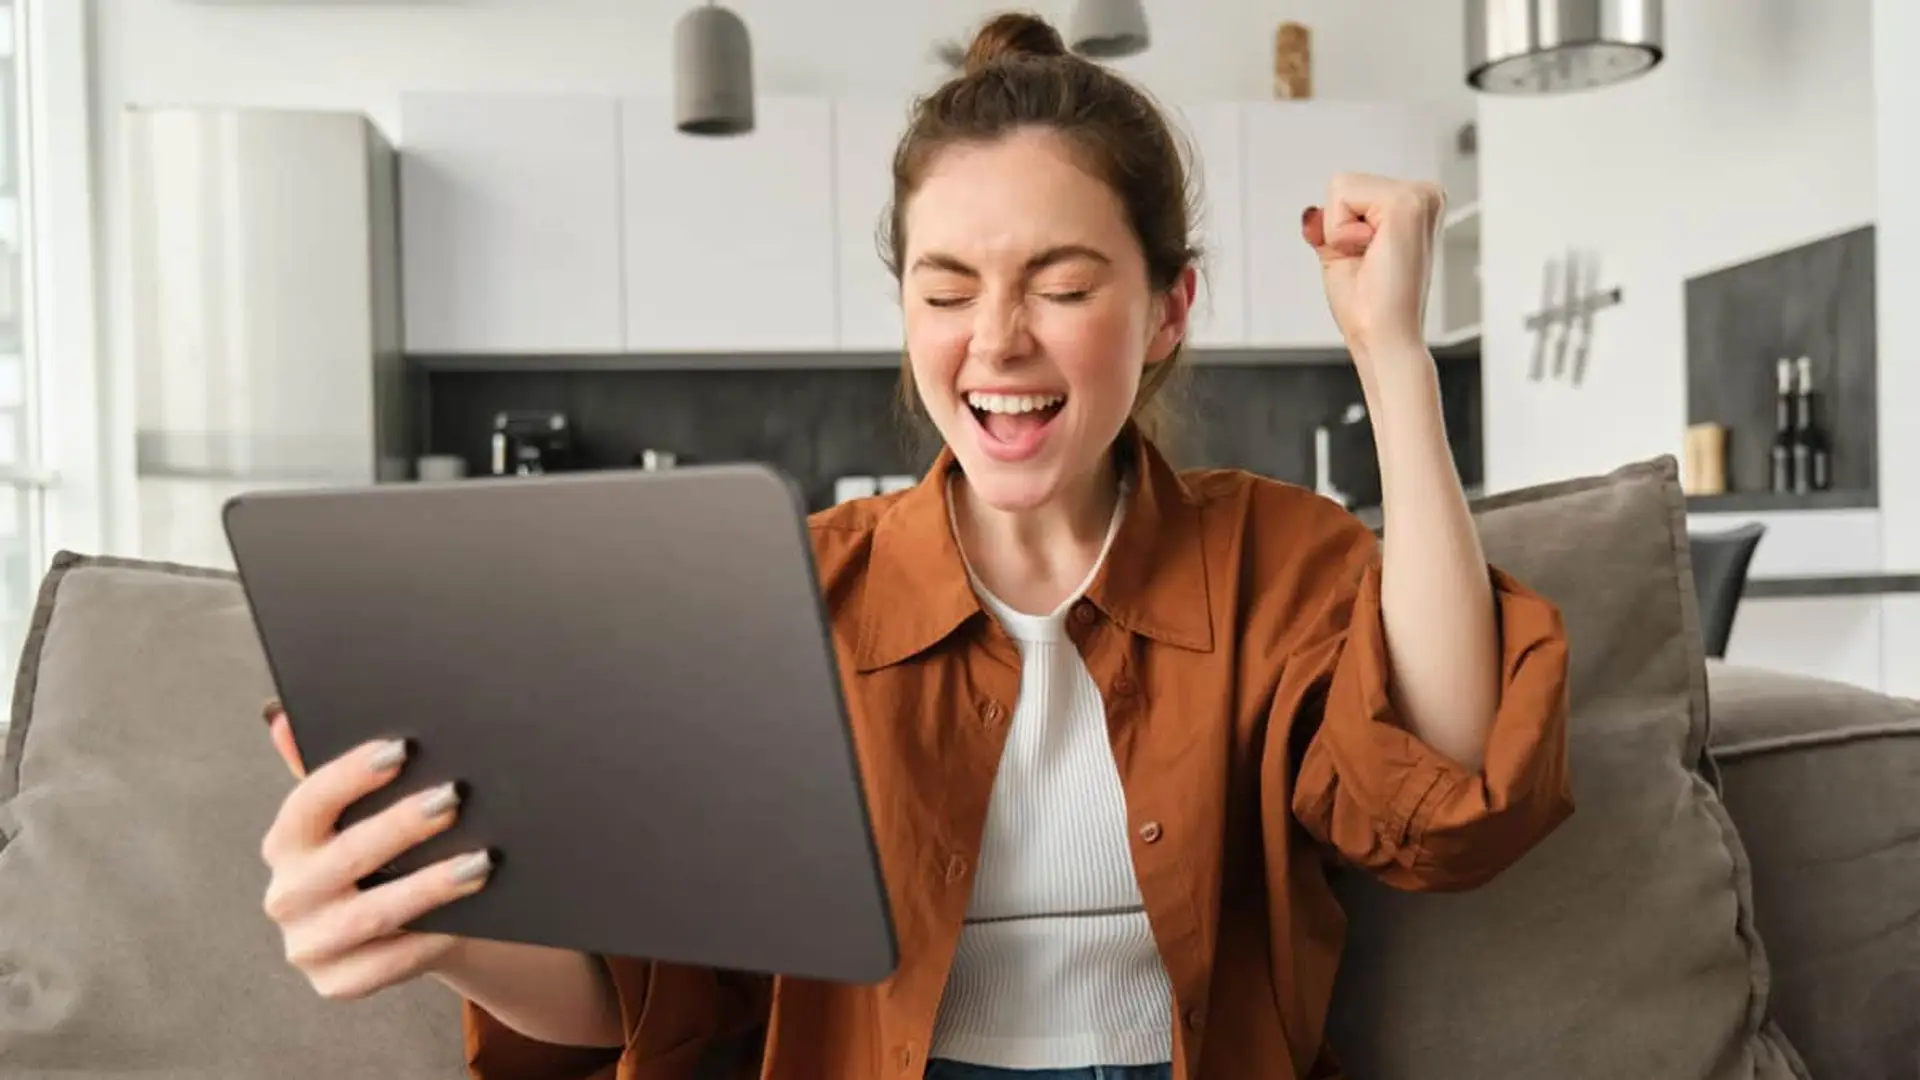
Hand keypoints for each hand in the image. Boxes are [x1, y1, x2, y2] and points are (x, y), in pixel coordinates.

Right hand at [258, 704, 492, 1000]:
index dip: (351, 775)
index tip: (401, 749)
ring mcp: (308, 944)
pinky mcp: (337, 983)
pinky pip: (389, 962)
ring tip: (480, 862)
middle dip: (402, 826)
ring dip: (429, 886)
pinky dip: (430, 939)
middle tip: (454, 799)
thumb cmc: (385, 855)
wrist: (406, 927)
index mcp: (286, 844)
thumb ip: (335, 773)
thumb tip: (282, 718)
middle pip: (346, 856)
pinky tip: (468, 918)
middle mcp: (287, 895)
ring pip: (373, 914)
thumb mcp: (361, 814)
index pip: (308, 803)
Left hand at [1301, 172, 1444, 365]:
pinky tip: (1372, 253)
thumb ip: (1328, 225)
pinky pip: (1343, 196)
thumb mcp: (1340, 254)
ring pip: (1341, 187)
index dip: (1340, 230)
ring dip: (1340, 231)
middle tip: (1368, 262)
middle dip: (1339, 228)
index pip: (1349, 191)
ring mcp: (1421, 195)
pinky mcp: (1409, 202)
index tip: (1367, 260)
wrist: (1384, 337)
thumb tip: (1310, 213)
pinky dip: (1342, 232)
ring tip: (1372, 258)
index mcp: (1414, 205)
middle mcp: (1424, 195)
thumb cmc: (1369, 306)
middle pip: (1343, 183)